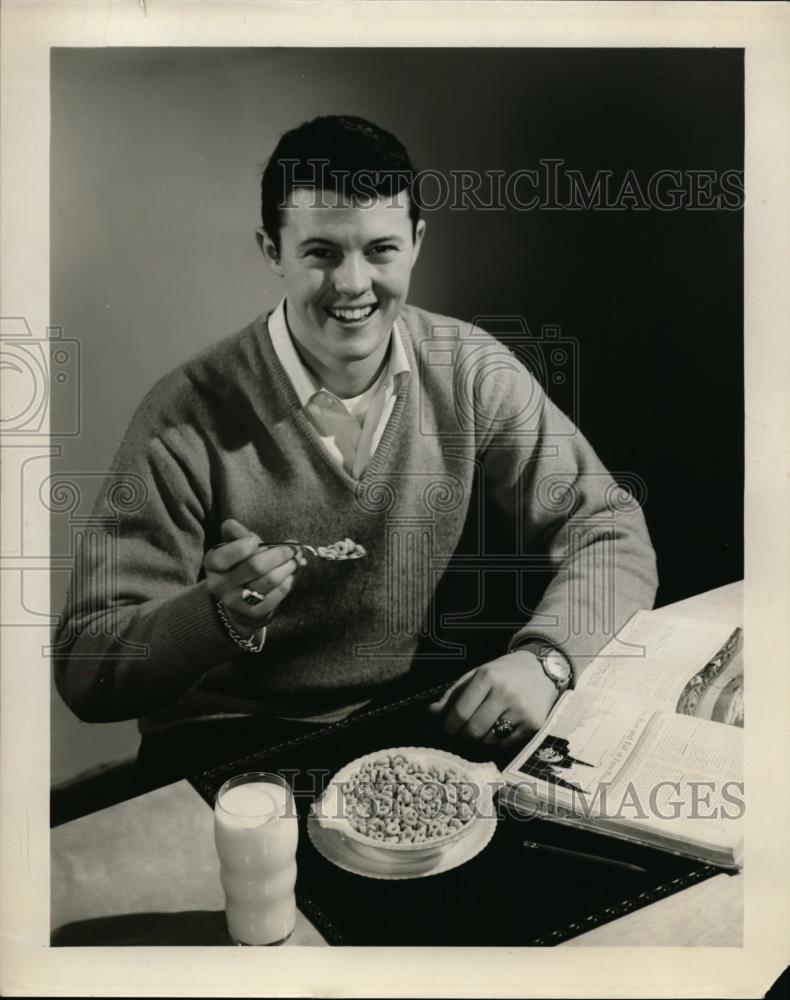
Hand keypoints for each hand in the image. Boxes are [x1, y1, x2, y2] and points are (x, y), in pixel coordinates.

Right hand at [204, 518, 305, 635]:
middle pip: (255, 566)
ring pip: (269, 581)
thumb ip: (236, 534)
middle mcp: (219, 585)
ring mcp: (235, 602)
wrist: (239, 603)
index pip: (225, 555)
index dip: (244, 545)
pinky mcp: (252, 613)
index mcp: (213, 564)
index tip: (257, 541)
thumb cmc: (240, 567)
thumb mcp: (235, 548)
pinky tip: (291, 577)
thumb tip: (231, 524)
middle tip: (293, 549)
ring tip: (296, 560)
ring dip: (288, 567)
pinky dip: (287, 584)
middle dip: (279, 554)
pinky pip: (276, 596)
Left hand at [428, 650, 559, 748]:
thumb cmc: (504, 673)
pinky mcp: (534, 724)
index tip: (448, 728)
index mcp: (487, 677)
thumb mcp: (477, 675)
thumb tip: (431, 713)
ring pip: (489, 740)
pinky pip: (507, 744)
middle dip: (463, 736)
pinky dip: (498, 742)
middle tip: (462, 735)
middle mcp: (505, 693)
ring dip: (481, 739)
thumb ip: (453, 694)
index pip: (460, 712)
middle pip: (474, 730)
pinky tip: (500, 729)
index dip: (449, 725)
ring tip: (483, 728)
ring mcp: (521, 710)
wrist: (543, 670)